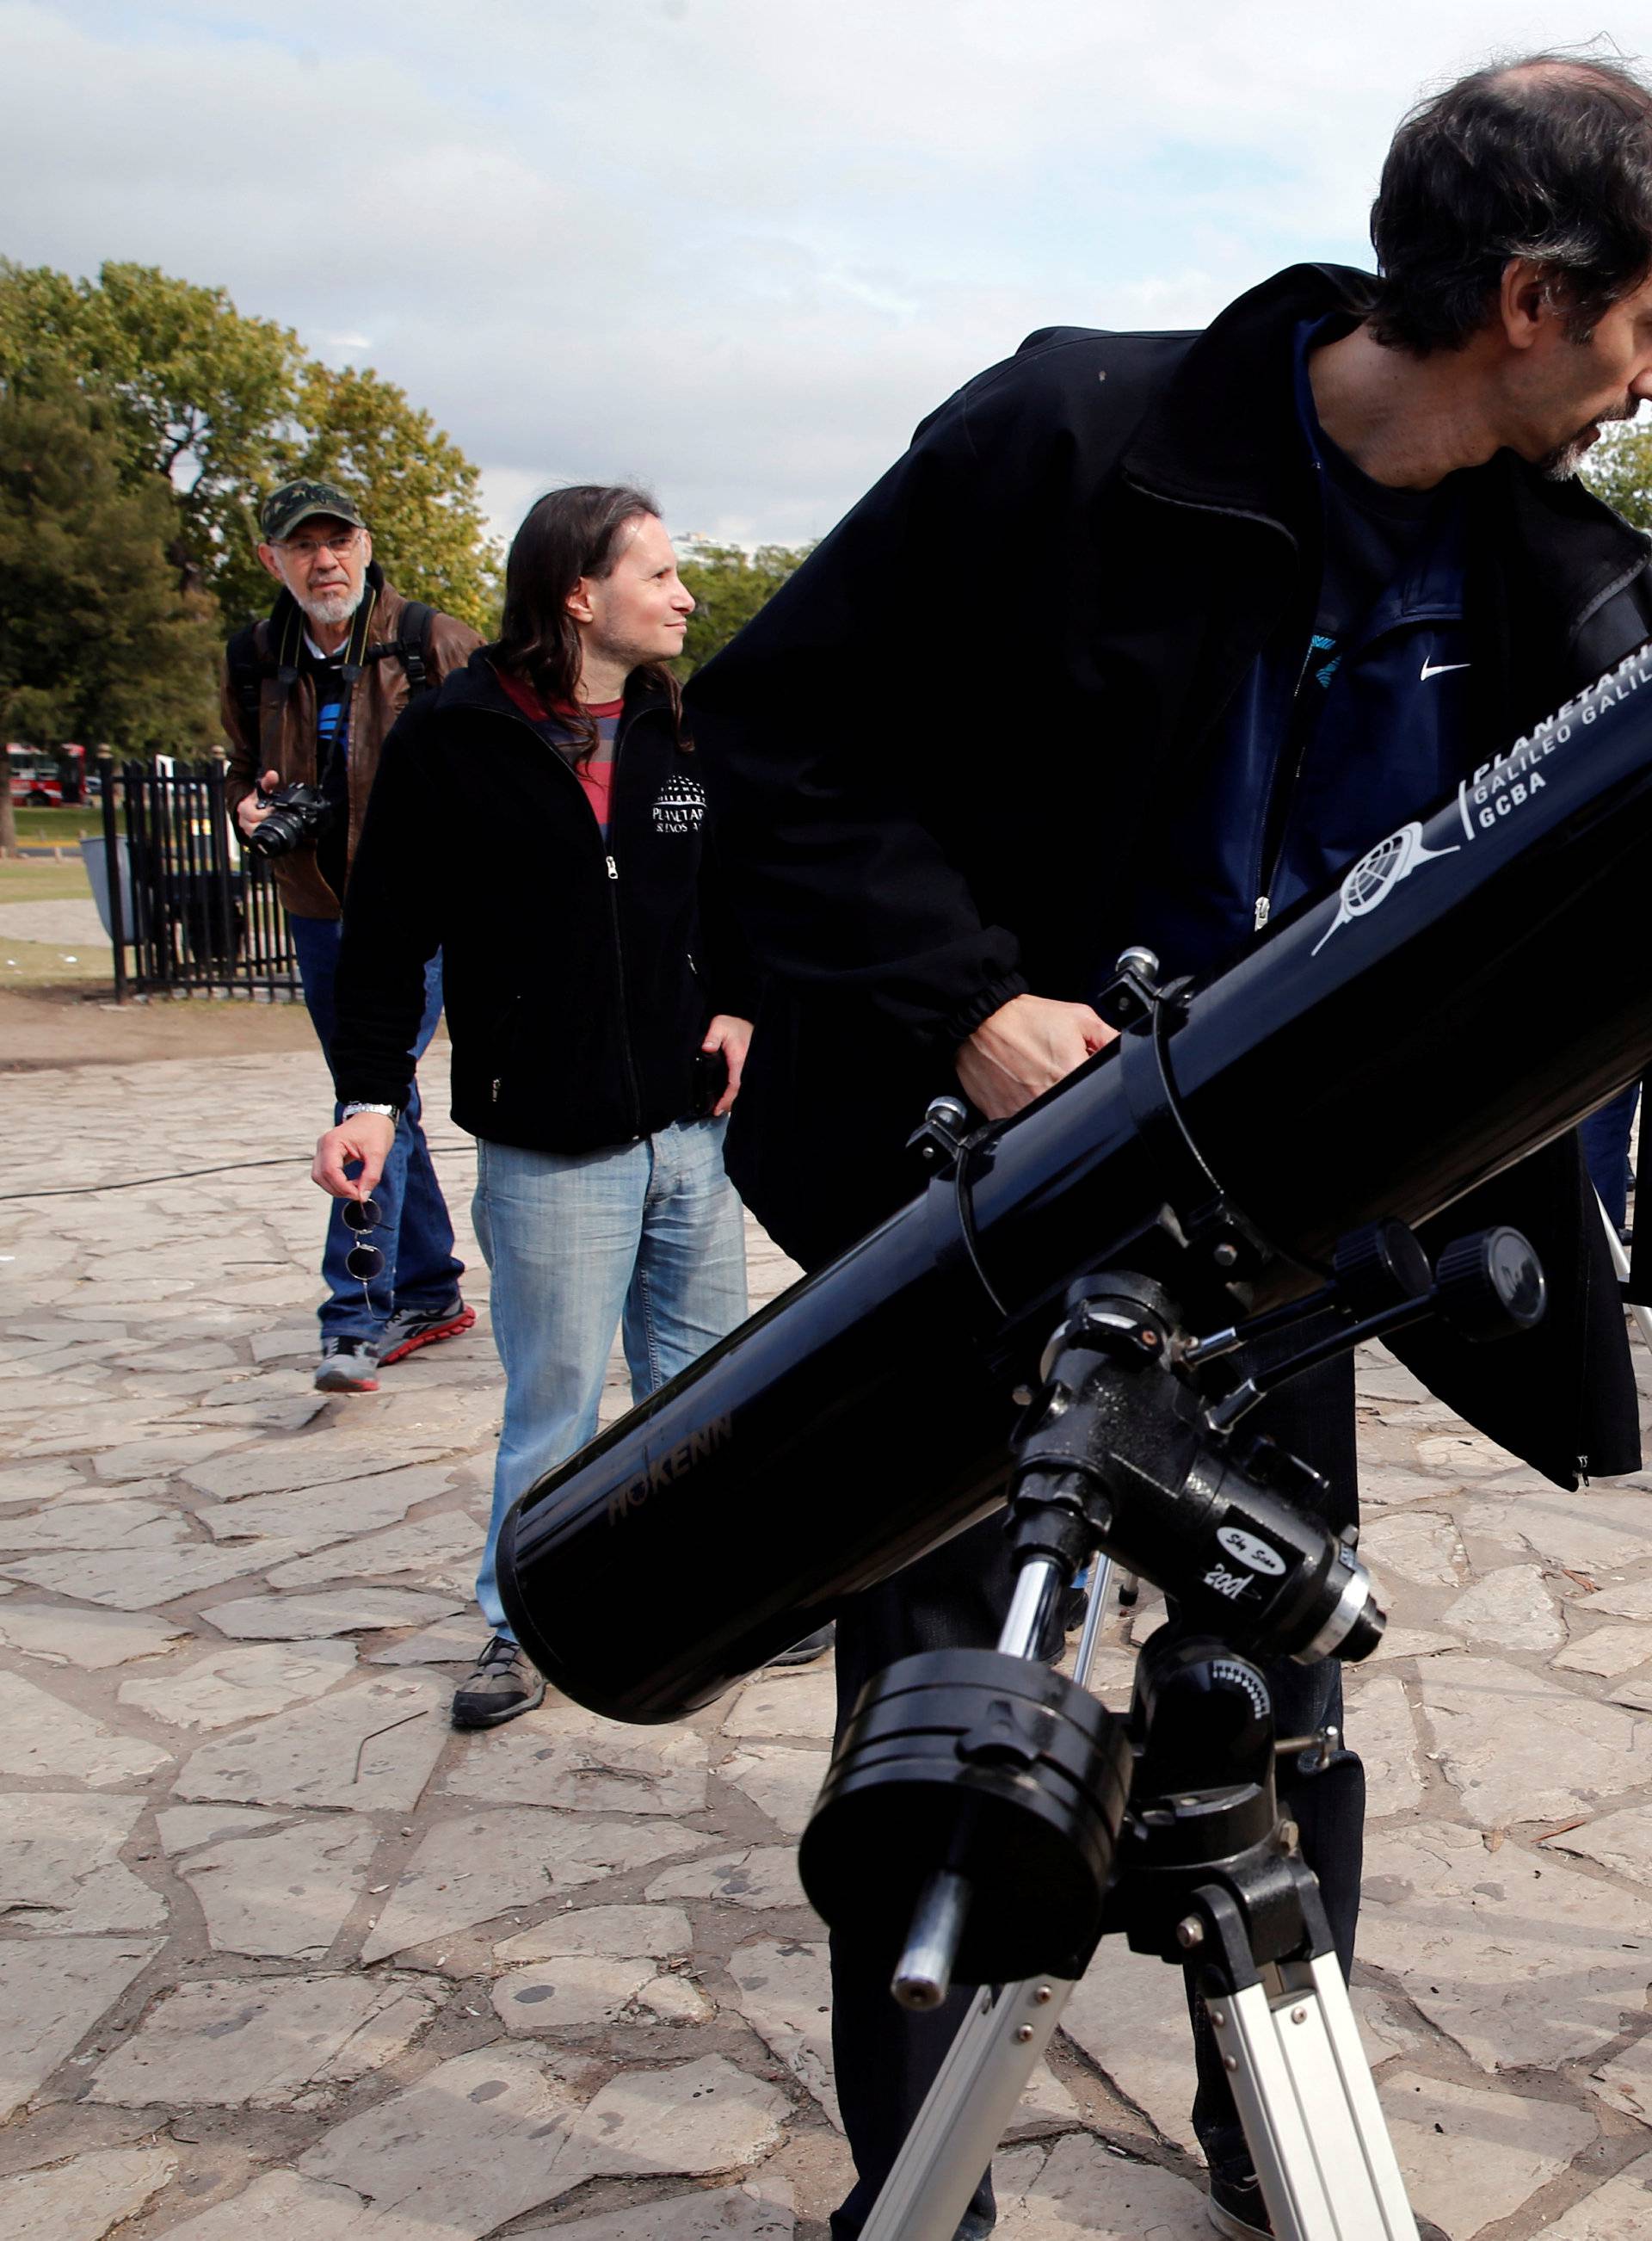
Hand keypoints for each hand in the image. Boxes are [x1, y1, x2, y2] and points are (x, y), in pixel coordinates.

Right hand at [235, 769, 280, 839]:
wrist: (246, 807)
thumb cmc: (254, 799)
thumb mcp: (261, 789)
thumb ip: (267, 782)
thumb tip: (273, 774)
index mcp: (243, 809)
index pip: (250, 814)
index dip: (263, 813)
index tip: (273, 809)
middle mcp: (243, 820)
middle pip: (252, 828)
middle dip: (265, 824)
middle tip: (276, 819)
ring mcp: (246, 830)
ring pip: (255, 835)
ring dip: (266, 832)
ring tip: (276, 826)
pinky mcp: (252, 837)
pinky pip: (258, 842)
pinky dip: (266, 840)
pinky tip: (275, 835)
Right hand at [312, 1113, 395, 1200]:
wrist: (374, 1116)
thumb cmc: (376, 1129)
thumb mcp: (378, 1153)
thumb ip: (371, 1176)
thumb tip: (363, 1197)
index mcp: (332, 1142)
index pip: (330, 1171)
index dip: (343, 1187)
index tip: (359, 1195)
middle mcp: (323, 1145)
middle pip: (321, 1176)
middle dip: (339, 1189)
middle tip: (359, 1193)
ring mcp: (322, 1150)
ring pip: (320, 1177)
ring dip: (336, 1188)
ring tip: (357, 1187)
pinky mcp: (326, 1155)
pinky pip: (325, 1174)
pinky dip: (336, 1182)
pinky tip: (351, 1183)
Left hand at [701, 1014, 752, 1115]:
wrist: (748, 1022)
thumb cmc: (733, 1025)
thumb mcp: (721, 1025)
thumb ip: (713, 1036)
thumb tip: (706, 1048)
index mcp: (739, 1060)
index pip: (735, 1085)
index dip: (727, 1099)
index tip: (718, 1109)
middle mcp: (746, 1067)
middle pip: (740, 1092)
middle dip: (729, 1103)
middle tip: (716, 1111)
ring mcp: (748, 1069)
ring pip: (742, 1089)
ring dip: (732, 1098)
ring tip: (720, 1107)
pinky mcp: (747, 1069)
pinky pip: (742, 1083)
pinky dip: (735, 1091)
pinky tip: (727, 1096)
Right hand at [956, 993, 1116, 1120]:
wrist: (979, 1020)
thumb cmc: (1024, 1017)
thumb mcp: (1078, 1017)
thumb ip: (1108, 1038)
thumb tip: (1128, 1052)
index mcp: (1070, 1073)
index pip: (1099, 1092)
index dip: (1093, 1078)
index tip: (1081, 1068)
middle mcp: (1046, 1096)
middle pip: (1073, 1106)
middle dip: (1071, 1088)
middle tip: (1055, 1067)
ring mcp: (1021, 1109)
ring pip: (1047, 1117)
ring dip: (1046, 1099)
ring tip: (1035, 1074)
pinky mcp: (1000, 1115)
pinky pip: (1020, 1120)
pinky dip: (1022, 1105)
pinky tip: (1018, 1083)